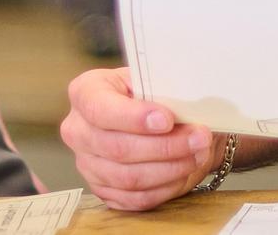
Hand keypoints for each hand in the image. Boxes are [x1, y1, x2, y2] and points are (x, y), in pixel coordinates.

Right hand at [60, 67, 220, 209]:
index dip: (133, 117)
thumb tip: (184, 108)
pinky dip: (165, 187)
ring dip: (170, 168)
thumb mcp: (155, 80)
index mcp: (85, 92)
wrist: (153, 117)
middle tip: (199, 137)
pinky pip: (135, 198)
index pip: (100, 108)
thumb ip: (161, 91)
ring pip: (128, 177)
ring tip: (198, 154)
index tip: (167, 120)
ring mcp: (87, 164)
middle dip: (165, 146)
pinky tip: (184, 171)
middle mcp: (78, 130)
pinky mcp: (103, 190)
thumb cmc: (153, 94)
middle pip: (117, 148)